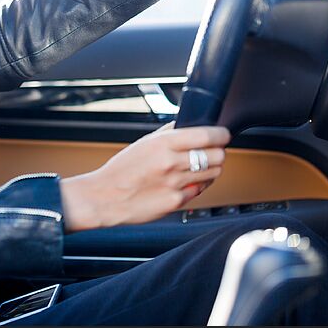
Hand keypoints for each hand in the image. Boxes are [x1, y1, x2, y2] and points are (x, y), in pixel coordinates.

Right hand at [59, 120, 230, 231]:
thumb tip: (187, 125)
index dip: (221, 135)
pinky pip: (199, 190)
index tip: (223, 135)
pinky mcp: (176, 202)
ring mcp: (175, 184)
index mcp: (163, 144)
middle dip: (218, 152)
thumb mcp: (143, 143)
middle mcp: (171, 163)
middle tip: (213, 152)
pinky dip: (198, 185)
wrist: (105, 197)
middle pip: (217, 156)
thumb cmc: (121, 170)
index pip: (207, 135)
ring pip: (213, 174)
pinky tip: (188, 182)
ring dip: (212, 169)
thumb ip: (167, 134)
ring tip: (201, 168)